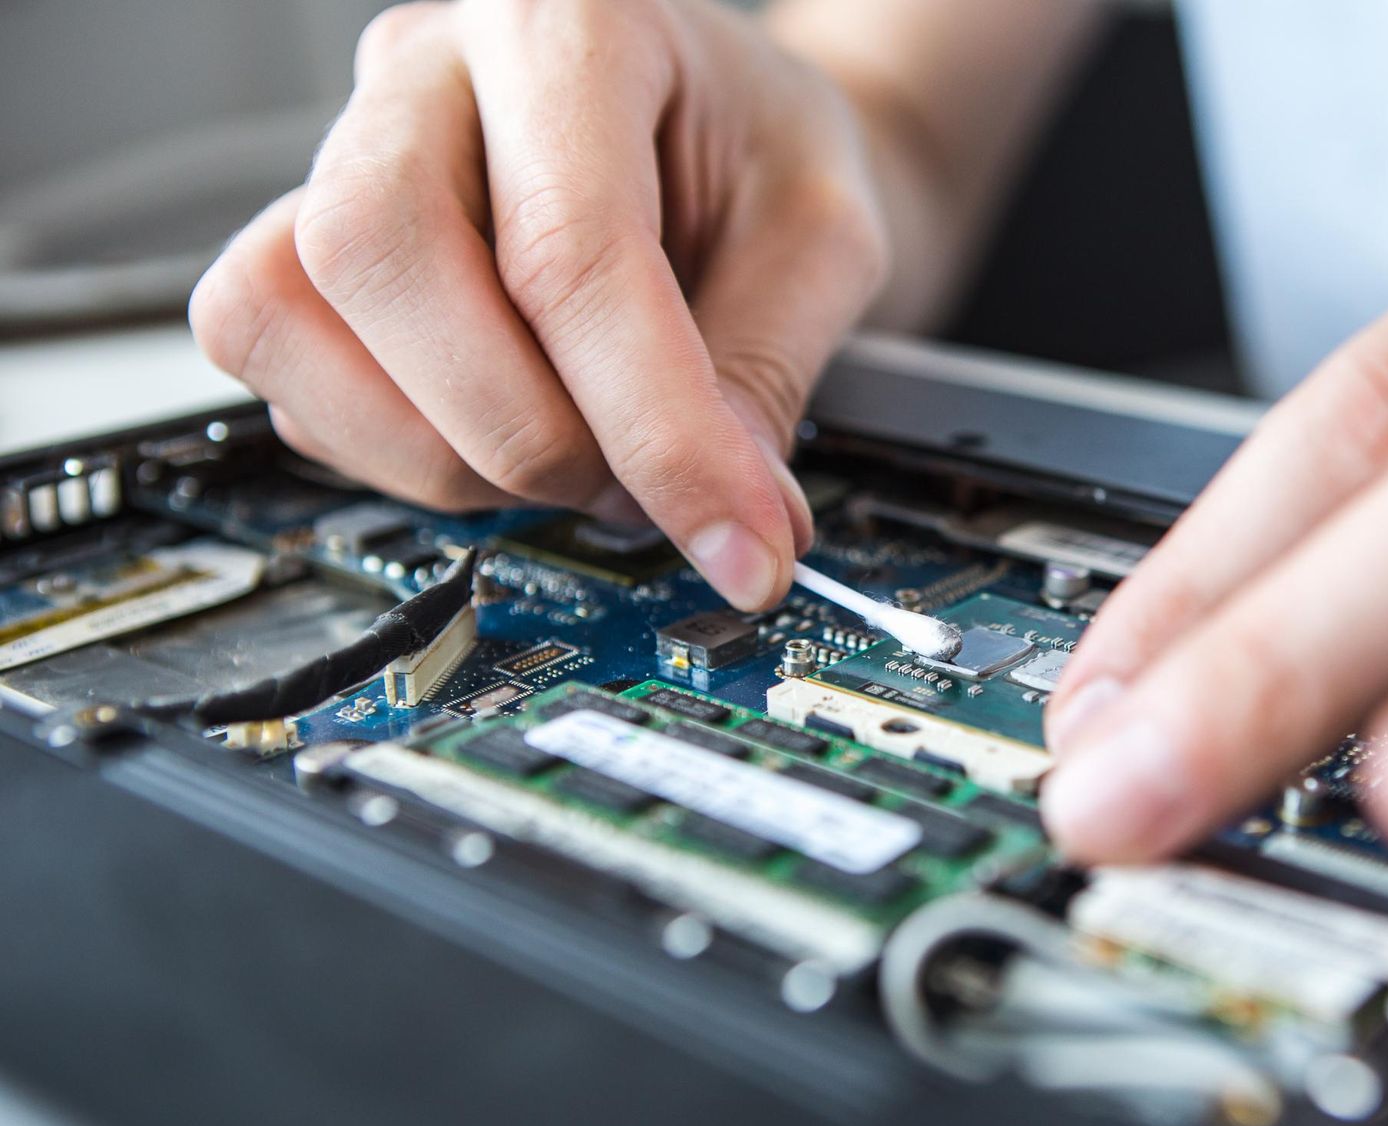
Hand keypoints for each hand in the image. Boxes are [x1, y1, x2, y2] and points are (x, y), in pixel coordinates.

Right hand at [191, 0, 890, 608]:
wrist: (728, 136)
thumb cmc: (763, 158)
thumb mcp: (824, 240)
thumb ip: (768, 372)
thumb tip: (728, 519)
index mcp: (571, 21)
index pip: (570, 246)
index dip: (655, 427)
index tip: (735, 537)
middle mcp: (428, 70)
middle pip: (377, 254)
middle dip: (518, 428)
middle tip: (632, 486)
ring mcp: (347, 154)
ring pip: (289, 316)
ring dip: (445, 452)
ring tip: (578, 464)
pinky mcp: (311, 252)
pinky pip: (294, 378)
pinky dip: (403, 454)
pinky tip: (507, 441)